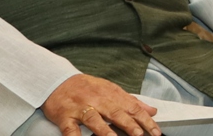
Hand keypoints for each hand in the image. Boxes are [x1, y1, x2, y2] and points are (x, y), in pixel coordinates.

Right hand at [42, 74, 160, 135]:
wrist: (56, 81)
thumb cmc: (86, 88)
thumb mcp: (110, 90)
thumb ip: (131, 101)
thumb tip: (152, 111)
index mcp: (110, 93)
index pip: (131, 107)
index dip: (144, 119)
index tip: (155, 131)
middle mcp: (96, 100)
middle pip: (115, 112)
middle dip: (129, 124)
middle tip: (140, 134)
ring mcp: (80, 108)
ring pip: (93, 119)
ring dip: (105, 130)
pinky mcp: (64, 116)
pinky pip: (70, 128)